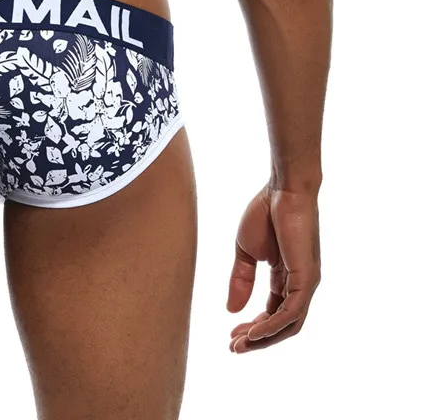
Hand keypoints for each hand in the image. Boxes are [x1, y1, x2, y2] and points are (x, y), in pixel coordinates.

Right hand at [227, 183, 320, 351]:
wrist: (282, 189)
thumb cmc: (265, 212)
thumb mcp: (245, 251)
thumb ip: (240, 280)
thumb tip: (231, 310)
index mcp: (284, 277)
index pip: (271, 312)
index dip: (252, 327)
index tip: (230, 336)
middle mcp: (299, 285)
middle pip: (281, 325)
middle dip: (257, 339)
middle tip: (233, 348)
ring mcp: (306, 283)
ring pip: (289, 324)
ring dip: (264, 338)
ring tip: (241, 344)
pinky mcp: (307, 278)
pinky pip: (292, 312)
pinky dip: (273, 326)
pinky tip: (255, 332)